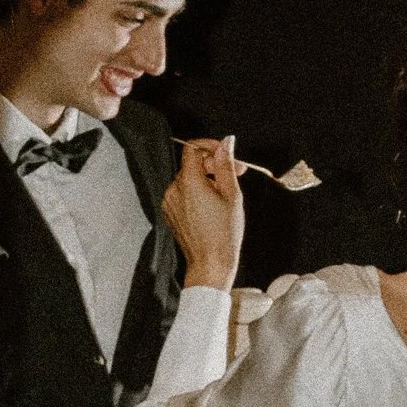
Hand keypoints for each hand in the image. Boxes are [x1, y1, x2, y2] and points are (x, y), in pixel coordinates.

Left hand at [164, 133, 244, 291]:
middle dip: (214, 164)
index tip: (225, 152)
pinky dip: (197, 191)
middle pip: (192, 164)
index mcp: (188, 183)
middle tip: (238, 172)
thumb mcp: (232, 194)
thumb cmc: (224, 234)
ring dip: (207, 178)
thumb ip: (226, 164)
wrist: (210, 264)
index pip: (192, 148)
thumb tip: (226, 142)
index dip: (210, 146)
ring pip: (188, 178)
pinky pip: (183, 193)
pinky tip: (213, 204)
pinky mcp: (170, 213)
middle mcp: (173, 190)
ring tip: (226, 192)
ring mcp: (169, 202)